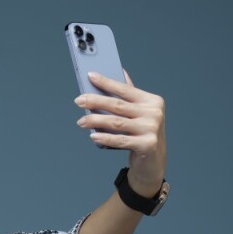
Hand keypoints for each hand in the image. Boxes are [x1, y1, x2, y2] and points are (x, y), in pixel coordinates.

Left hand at [74, 68, 166, 196]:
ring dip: (95, 121)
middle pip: (118, 105)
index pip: (125, 89)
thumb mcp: (139, 113)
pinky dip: (105, 138)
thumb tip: (119, 72)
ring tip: (81, 121)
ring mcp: (151, 129)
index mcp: (151, 101)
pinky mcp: (147, 144)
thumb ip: (130, 95)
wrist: (154, 161)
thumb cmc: (142, 133)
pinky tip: (92, 136)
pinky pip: (120, 140)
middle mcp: (153, 113)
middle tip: (79, 101)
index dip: (106, 82)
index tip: (90, 75)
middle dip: (95, 101)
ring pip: (116, 122)